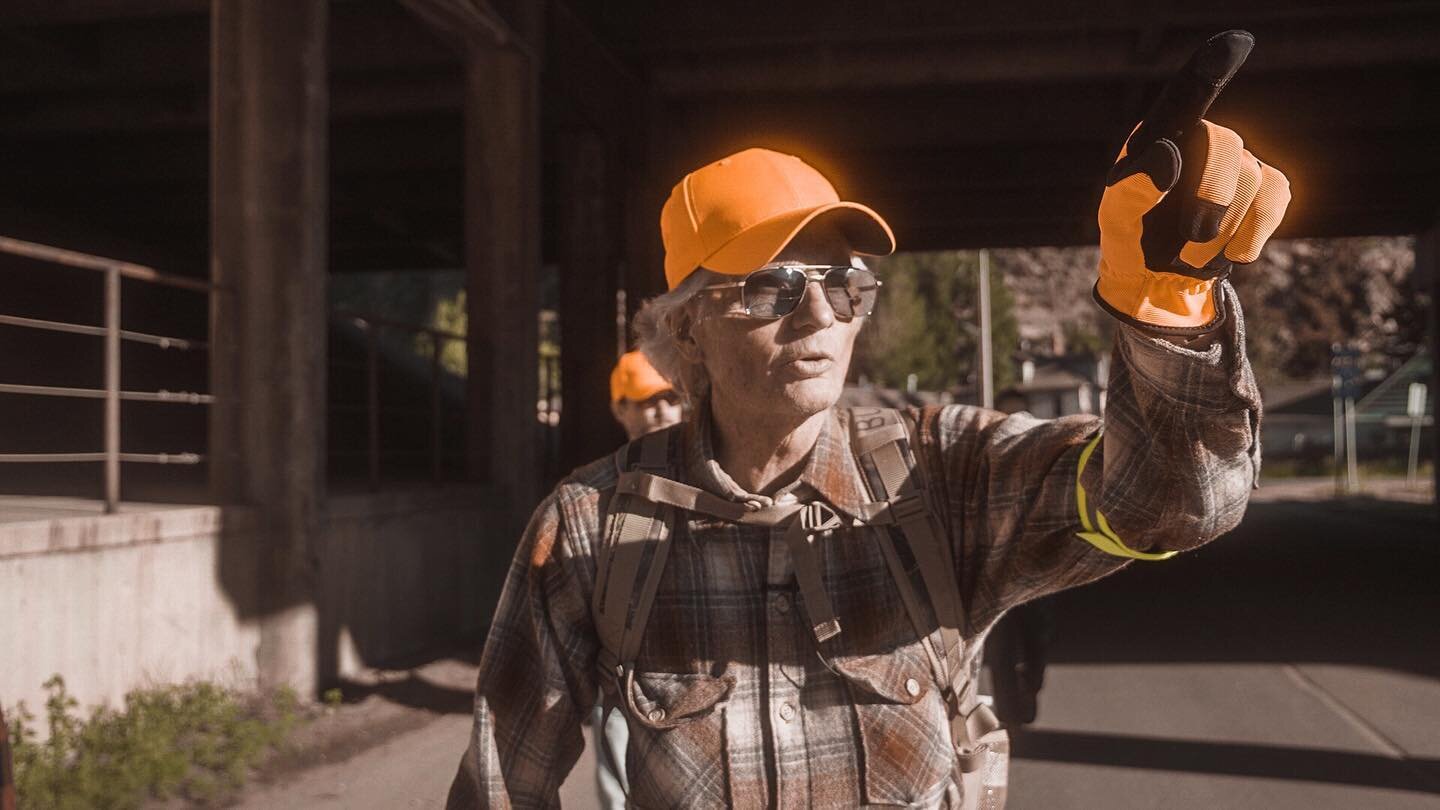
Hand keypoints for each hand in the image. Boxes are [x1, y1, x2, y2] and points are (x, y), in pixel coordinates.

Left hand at [1095, 30, 1291, 333]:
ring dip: (1221, 229)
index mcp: (1160, 134)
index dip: (1212, 67)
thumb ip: (1133, 187)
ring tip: (1193, 248)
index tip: (1238, 41)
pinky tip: (1233, 252)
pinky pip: (1275, 198)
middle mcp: (1202, 138)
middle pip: (1225, 147)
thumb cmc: (1129, 237)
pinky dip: (1252, 234)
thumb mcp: (1117, 218)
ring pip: (1250, 181)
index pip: (1187, 95)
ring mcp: (1237, 160)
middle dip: (1210, 200)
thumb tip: (1169, 152)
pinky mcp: (1263, 188)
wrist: (1157, 279)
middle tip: (1188, 237)